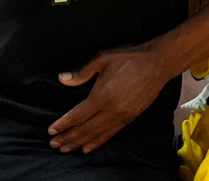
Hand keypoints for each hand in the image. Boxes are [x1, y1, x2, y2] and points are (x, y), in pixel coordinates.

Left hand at [48, 44, 172, 153]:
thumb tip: (62, 79)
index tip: (51, 130)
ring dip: (79, 142)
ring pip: (97, 134)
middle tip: (53, 144)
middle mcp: (111, 110)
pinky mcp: (130, 118)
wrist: (157, 64)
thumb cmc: (129, 58)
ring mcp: (122, 116)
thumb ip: (82, 72)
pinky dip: (97, 142)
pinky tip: (88, 147)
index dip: (64, 124)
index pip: (78, 115)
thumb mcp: (103, 59)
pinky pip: (110, 134)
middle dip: (68, 137)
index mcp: (102, 95)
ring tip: (66, 149)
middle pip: (85, 129)